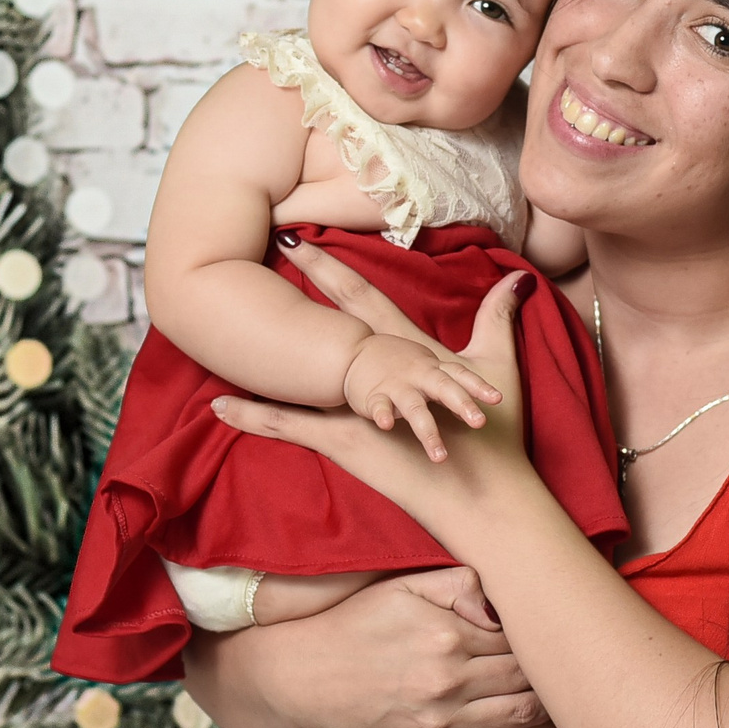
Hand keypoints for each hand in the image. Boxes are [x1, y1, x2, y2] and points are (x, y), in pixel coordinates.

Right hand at [181, 569, 565, 727]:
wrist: (305, 676)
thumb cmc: (355, 624)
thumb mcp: (402, 586)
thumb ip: (459, 584)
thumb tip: (503, 604)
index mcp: (447, 634)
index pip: (518, 634)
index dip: (542, 632)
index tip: (559, 629)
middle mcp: (450, 681)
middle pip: (527, 675)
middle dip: (555, 671)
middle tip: (581, 665)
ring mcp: (442, 722)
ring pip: (520, 718)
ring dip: (553, 712)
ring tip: (576, 703)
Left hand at [218, 273, 537, 538]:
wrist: (487, 489)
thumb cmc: (496, 434)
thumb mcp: (498, 368)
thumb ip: (500, 318)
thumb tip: (516, 278)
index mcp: (407, 351)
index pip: (363, 297)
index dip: (333, 265)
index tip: (303, 238)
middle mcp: (374, 371)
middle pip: (323, 322)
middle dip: (296, 284)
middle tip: (264, 248)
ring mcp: (356, 406)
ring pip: (296, 377)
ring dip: (255, 357)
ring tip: (212, 335)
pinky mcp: (346, 439)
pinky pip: (291, 427)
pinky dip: (255, 417)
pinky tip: (220, 406)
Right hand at [343, 333, 501, 460]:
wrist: (354, 352)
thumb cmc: (402, 365)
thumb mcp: (431, 369)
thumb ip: (453, 388)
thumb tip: (478, 409)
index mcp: (435, 370)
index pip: (461, 375)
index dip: (479, 386)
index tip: (498, 399)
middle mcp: (418, 376)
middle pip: (443, 388)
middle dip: (462, 403)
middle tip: (480, 423)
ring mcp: (395, 386)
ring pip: (414, 407)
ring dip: (427, 431)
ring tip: (440, 456)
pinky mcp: (373, 397)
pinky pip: (379, 407)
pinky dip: (382, 415)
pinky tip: (387, 426)